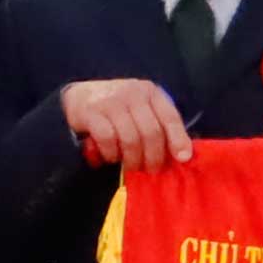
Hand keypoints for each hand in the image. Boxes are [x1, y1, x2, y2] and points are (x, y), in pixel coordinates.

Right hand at [62, 78, 191, 170]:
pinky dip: (112, 154)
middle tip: (150, 170)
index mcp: (150, 92)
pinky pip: (108, 140)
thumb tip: (182, 155)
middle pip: (151, 132)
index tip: (183, 158)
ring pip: (131, 139)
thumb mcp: (141, 109)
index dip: (178, 139)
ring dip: (132, 159)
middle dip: (153, 157)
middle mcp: (132, 93)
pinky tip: (111, 157)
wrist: (79, 96)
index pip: (170, 117)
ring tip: (130, 166)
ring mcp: (111, 102)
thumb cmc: (118, 108)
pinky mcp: (91, 112)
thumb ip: (159, 125)